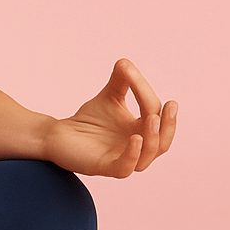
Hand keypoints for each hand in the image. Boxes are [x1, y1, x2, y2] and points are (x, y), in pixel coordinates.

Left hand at [42, 58, 177, 177]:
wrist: (59, 135)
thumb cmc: (89, 119)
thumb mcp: (110, 97)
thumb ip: (121, 81)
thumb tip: (125, 62)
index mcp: (142, 132)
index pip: (154, 115)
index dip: (147, 95)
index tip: (132, 73)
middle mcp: (138, 149)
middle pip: (162, 142)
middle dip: (169, 125)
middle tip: (170, 105)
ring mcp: (122, 160)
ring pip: (148, 156)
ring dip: (154, 138)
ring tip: (153, 118)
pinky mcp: (104, 167)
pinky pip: (125, 167)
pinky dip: (133, 154)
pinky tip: (136, 138)